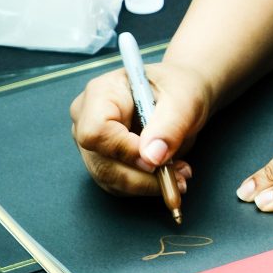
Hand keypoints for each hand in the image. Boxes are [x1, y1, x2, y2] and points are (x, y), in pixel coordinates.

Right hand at [70, 61, 210, 196]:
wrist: (184, 92)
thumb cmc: (181, 86)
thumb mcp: (185, 99)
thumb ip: (169, 126)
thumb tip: (151, 158)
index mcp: (101, 93)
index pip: (96, 132)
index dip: (125, 151)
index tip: (157, 159)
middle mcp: (87, 118)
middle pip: (101, 162)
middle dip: (143, 176)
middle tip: (179, 175)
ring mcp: (93, 142)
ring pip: (110, 179)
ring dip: (148, 184)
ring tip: (180, 173)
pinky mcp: (103, 159)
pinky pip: (118, 185)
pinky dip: (146, 186)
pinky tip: (169, 174)